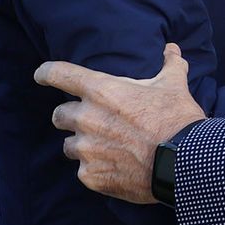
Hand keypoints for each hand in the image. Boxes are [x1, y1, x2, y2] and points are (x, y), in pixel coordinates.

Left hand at [34, 43, 205, 204]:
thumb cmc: (176, 119)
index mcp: (100, 91)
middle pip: (59, 115)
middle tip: (93, 121)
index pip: (58, 74)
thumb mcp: (174, 85)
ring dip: (83, 145)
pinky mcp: (90, 176)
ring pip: (69, 146)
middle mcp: (86, 118)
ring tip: (108, 148)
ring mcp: (86, 150)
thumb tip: (171, 49)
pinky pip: (84, 171)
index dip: (46, 73)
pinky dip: (97, 169)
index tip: (41, 75)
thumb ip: (169, 64)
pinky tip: (118, 168)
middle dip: (72, 116)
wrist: (182, 162)